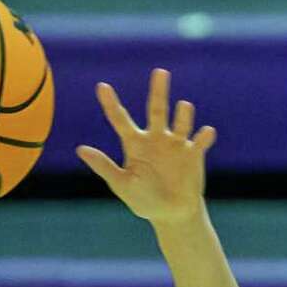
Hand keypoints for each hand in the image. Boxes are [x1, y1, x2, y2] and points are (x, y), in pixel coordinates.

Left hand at [77, 69, 217, 226]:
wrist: (172, 213)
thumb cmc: (143, 198)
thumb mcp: (121, 184)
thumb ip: (104, 166)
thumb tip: (80, 149)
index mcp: (135, 143)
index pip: (120, 119)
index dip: (111, 104)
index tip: (102, 87)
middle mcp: (156, 138)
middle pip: (157, 109)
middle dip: (159, 91)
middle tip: (160, 72)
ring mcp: (176, 145)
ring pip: (180, 123)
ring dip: (183, 114)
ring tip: (184, 105)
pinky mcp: (193, 154)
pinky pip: (199, 142)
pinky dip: (203, 137)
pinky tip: (206, 132)